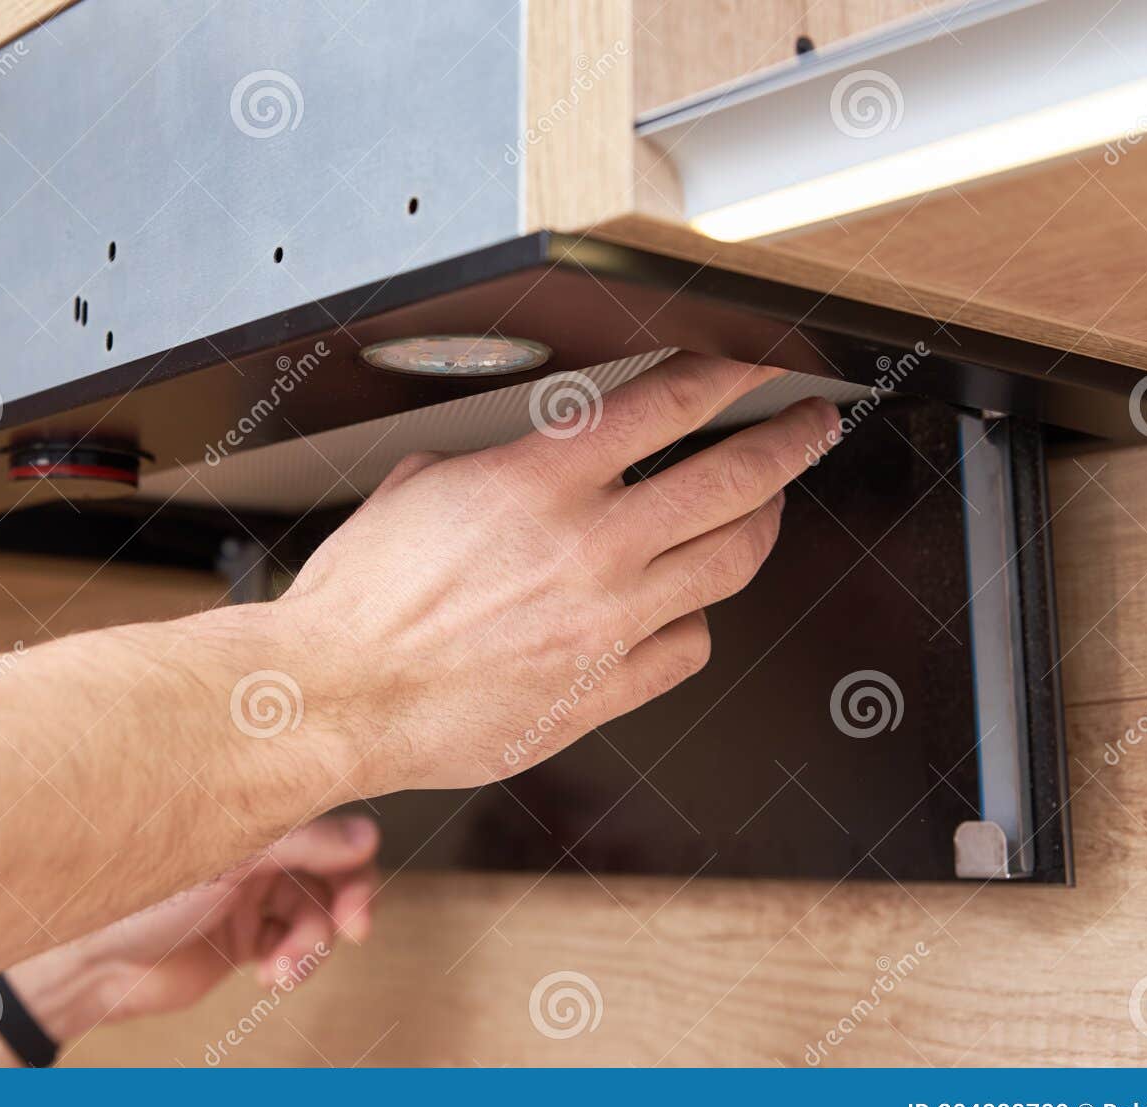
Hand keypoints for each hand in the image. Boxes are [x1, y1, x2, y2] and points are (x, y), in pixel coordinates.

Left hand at [4, 814, 377, 1039]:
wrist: (90, 967)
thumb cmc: (140, 900)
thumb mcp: (229, 866)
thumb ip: (300, 845)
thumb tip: (370, 836)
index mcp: (249, 816)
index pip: (325, 825)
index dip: (354, 860)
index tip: (358, 899)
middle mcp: (255, 850)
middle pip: (330, 871)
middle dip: (343, 905)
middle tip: (353, 932)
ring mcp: (251, 894)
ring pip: (315, 915)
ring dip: (311, 945)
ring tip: (282, 971)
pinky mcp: (244, 936)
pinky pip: (294, 945)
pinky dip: (293, 961)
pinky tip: (271, 975)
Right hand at [236, 352, 839, 797]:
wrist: (336, 697)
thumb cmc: (360, 603)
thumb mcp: (417, 487)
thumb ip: (492, 465)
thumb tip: (521, 461)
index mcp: (539, 481)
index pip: (672, 403)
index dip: (733, 376)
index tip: (758, 370)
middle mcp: (588, 547)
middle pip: (733, 481)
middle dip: (788, 444)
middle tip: (809, 430)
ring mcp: (606, 624)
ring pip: (730, 564)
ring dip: (762, 525)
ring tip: (765, 511)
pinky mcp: (602, 691)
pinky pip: (690, 649)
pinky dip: (699, 619)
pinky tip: (687, 609)